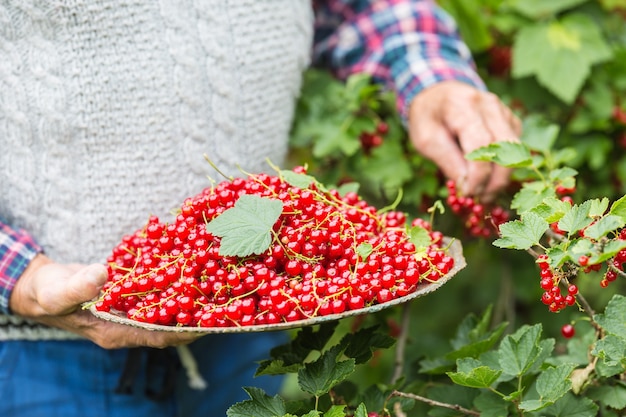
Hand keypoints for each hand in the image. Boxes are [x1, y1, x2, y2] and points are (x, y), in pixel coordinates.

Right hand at [10, 254, 201, 348]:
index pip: (159, 337)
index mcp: (115, 332)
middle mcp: (128, 325)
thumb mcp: (59, 291)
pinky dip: (173, 284)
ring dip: (189, 299)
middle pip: (170, 324)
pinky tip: (190, 268)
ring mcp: (130, 313)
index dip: (186, 331)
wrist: (42, 286)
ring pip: (166, 309)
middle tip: (226, 301)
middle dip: (196, 316)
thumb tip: (103, 274)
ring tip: (216, 284)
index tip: (212, 323)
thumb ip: (79, 286)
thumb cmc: (48, 293)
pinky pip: (157, 294)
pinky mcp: (130, 299)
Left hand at [407, 80, 521, 202]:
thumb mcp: (426, 140)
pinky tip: (487, 175)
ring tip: (484, 193)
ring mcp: (503, 110)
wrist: (437, 93)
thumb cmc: (428, 118)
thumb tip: (468, 187)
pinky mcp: (510, 119)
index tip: (469, 194)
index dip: (479, 175)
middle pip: (506, 149)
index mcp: (464, 106)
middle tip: (480, 199)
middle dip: (495, 180)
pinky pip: (514, 148)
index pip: (482, 144)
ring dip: (502, 177)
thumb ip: (447, 161)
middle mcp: (489, 104)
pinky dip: (504, 166)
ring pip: (515, 150)